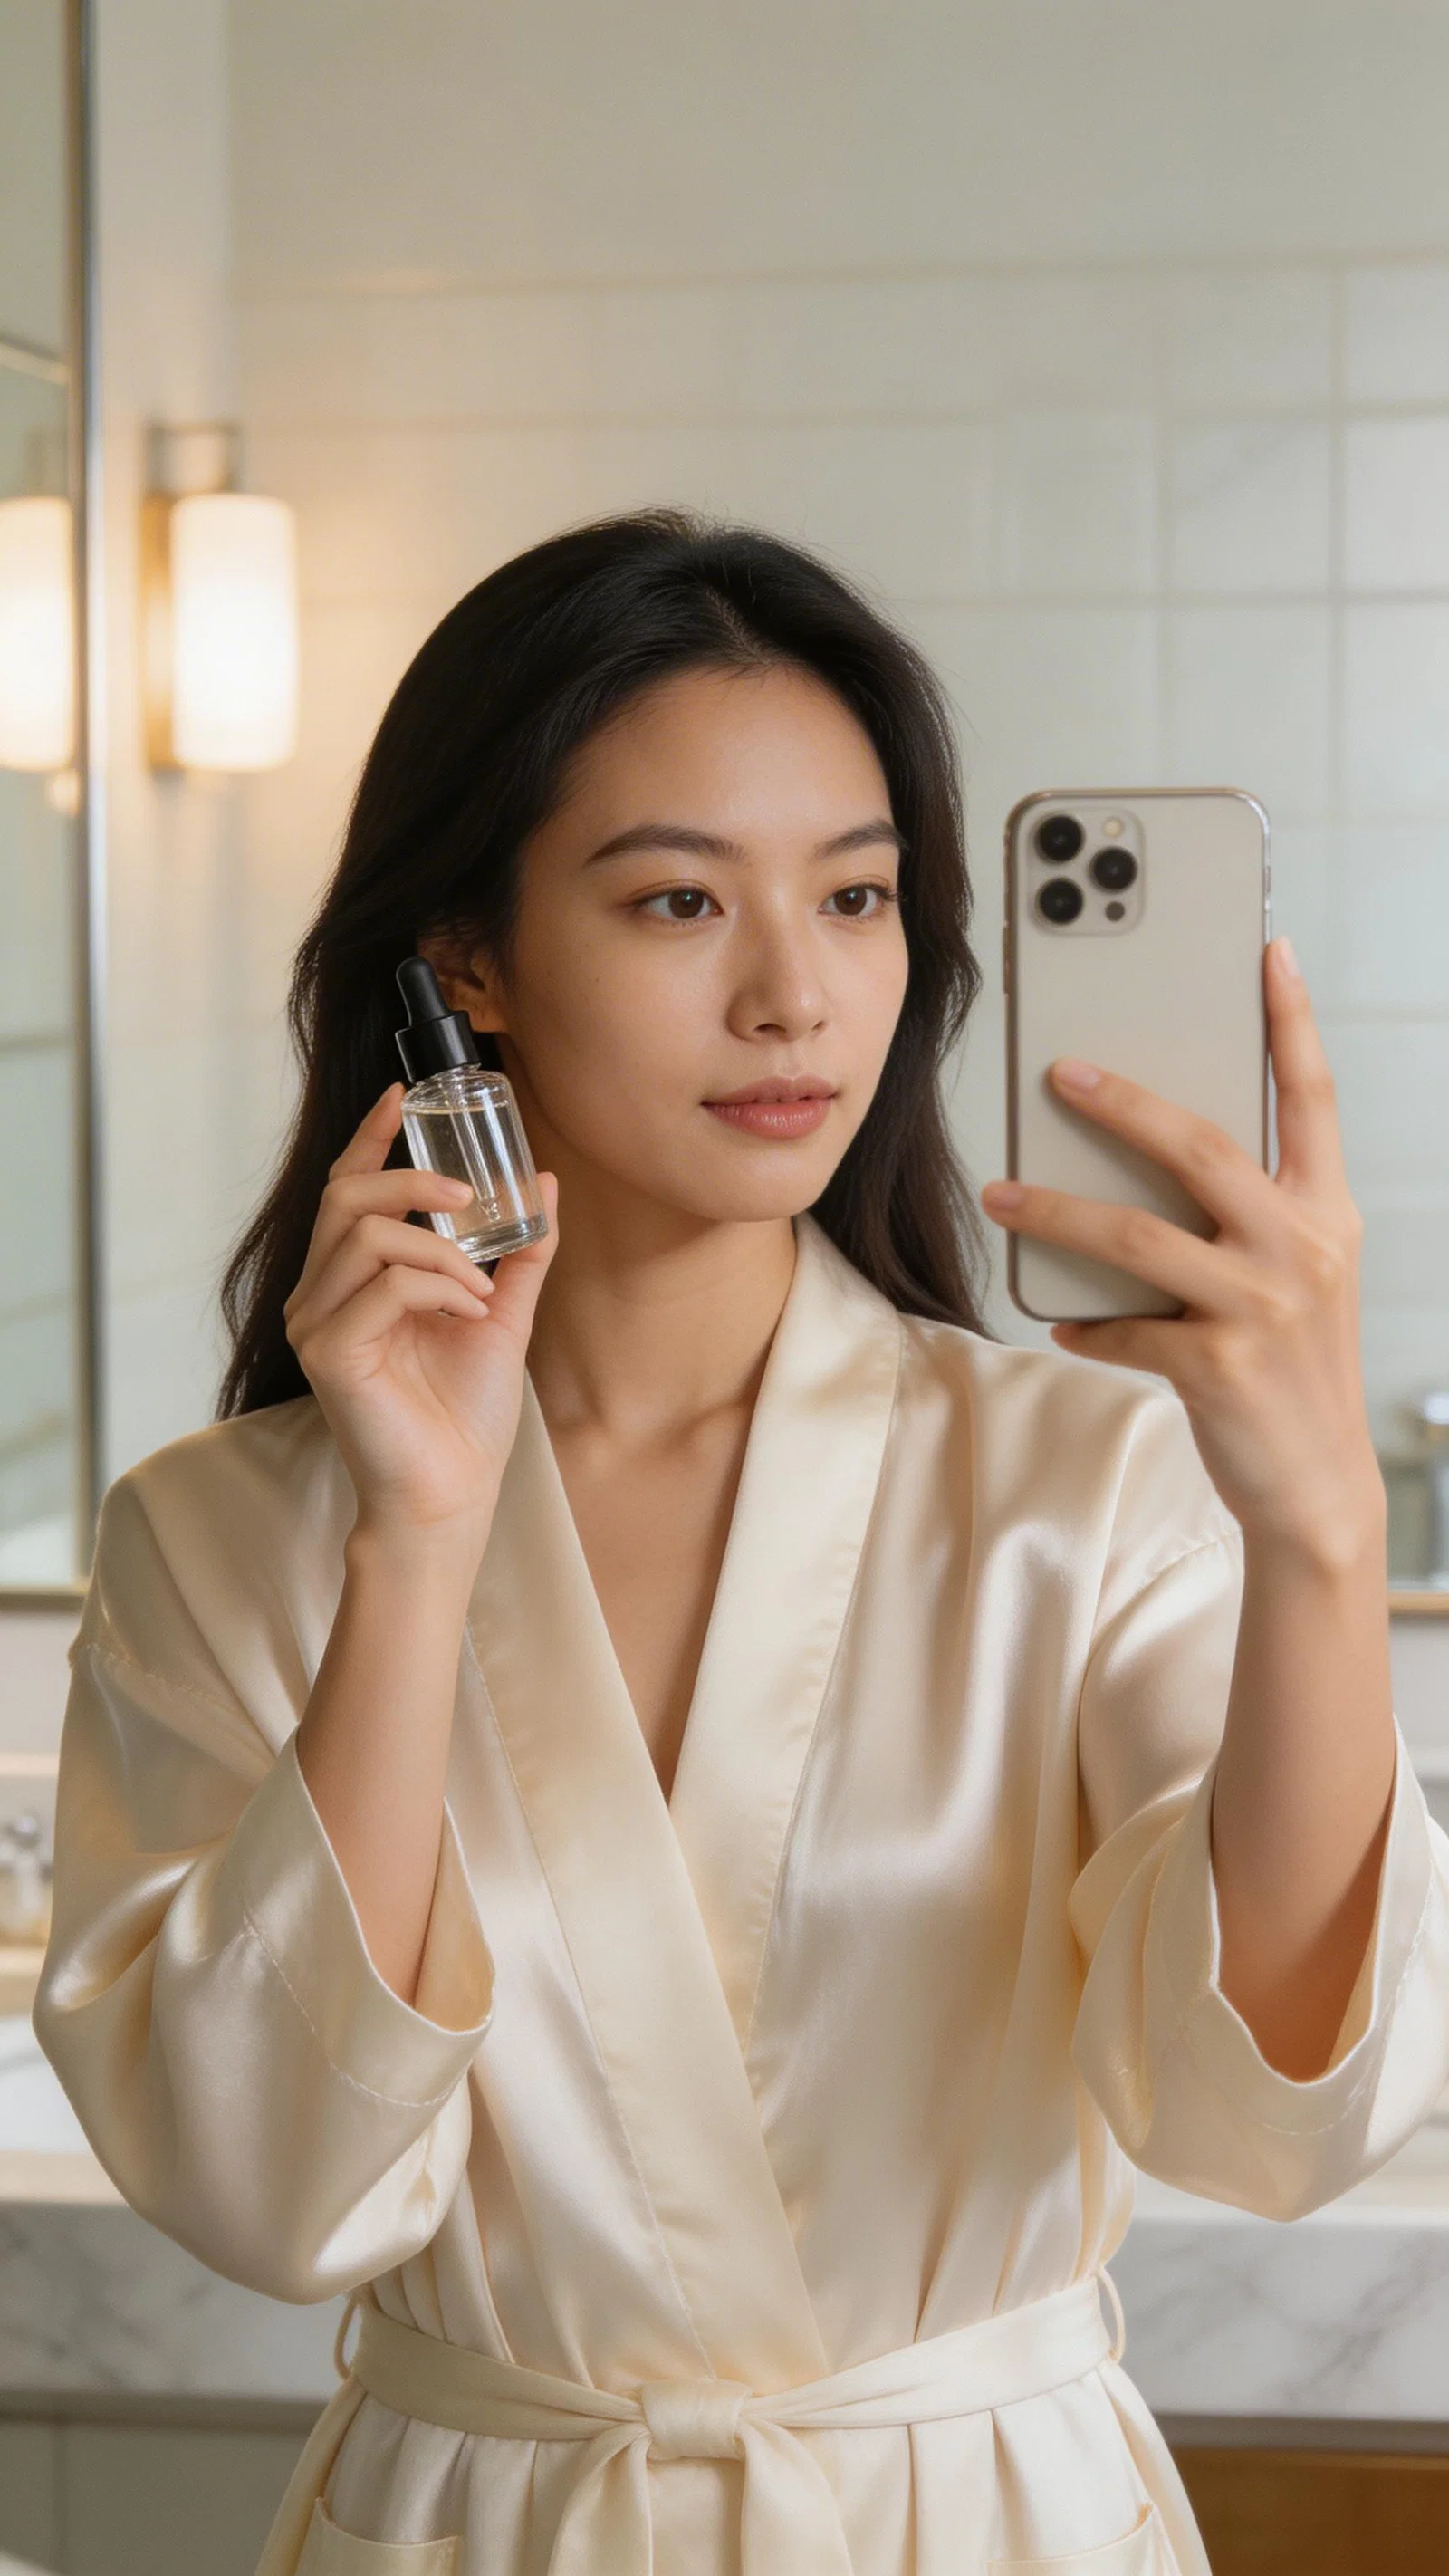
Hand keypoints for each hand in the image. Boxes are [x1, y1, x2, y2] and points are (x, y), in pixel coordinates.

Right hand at [284, 1083, 558, 1550]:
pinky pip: (384, 1284)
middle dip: (410, 1178)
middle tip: (470, 1195)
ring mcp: (317, 1325)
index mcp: (350, 1285)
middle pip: (344, 1198)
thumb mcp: (502, 1315)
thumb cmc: (465, 1416)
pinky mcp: (328, 1353)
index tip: (405, 1094)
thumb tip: (543, 1184)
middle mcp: (320, 1298)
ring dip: (441, 1250)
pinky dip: (439, 1286)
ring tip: (481, 1290)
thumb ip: (518, 1252)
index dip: (370, 1138)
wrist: (454, 1493)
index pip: (346, 1192)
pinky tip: (469, 1314)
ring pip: (366, 1235)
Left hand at [980, 938, 1383, 1570]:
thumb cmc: (1294, 1370)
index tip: (1267, 951)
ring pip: (1138, 1234)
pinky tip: (1061, 1320)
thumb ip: (1252, 1214)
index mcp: (1325, 1212)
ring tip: (1002, 1192)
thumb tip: (1155, 1156)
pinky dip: (1087, 1322)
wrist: (1318, 1488)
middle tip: (1059, 1071)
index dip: (1291, 1021)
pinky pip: (1126, 1327)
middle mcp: (1302, 1247)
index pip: (1312, 1097)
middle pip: (1200, 1146)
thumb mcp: (1298, 1277)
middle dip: (1123, 1102)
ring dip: (1057, 1209)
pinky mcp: (1220, 1365)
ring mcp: (1263, 1306)